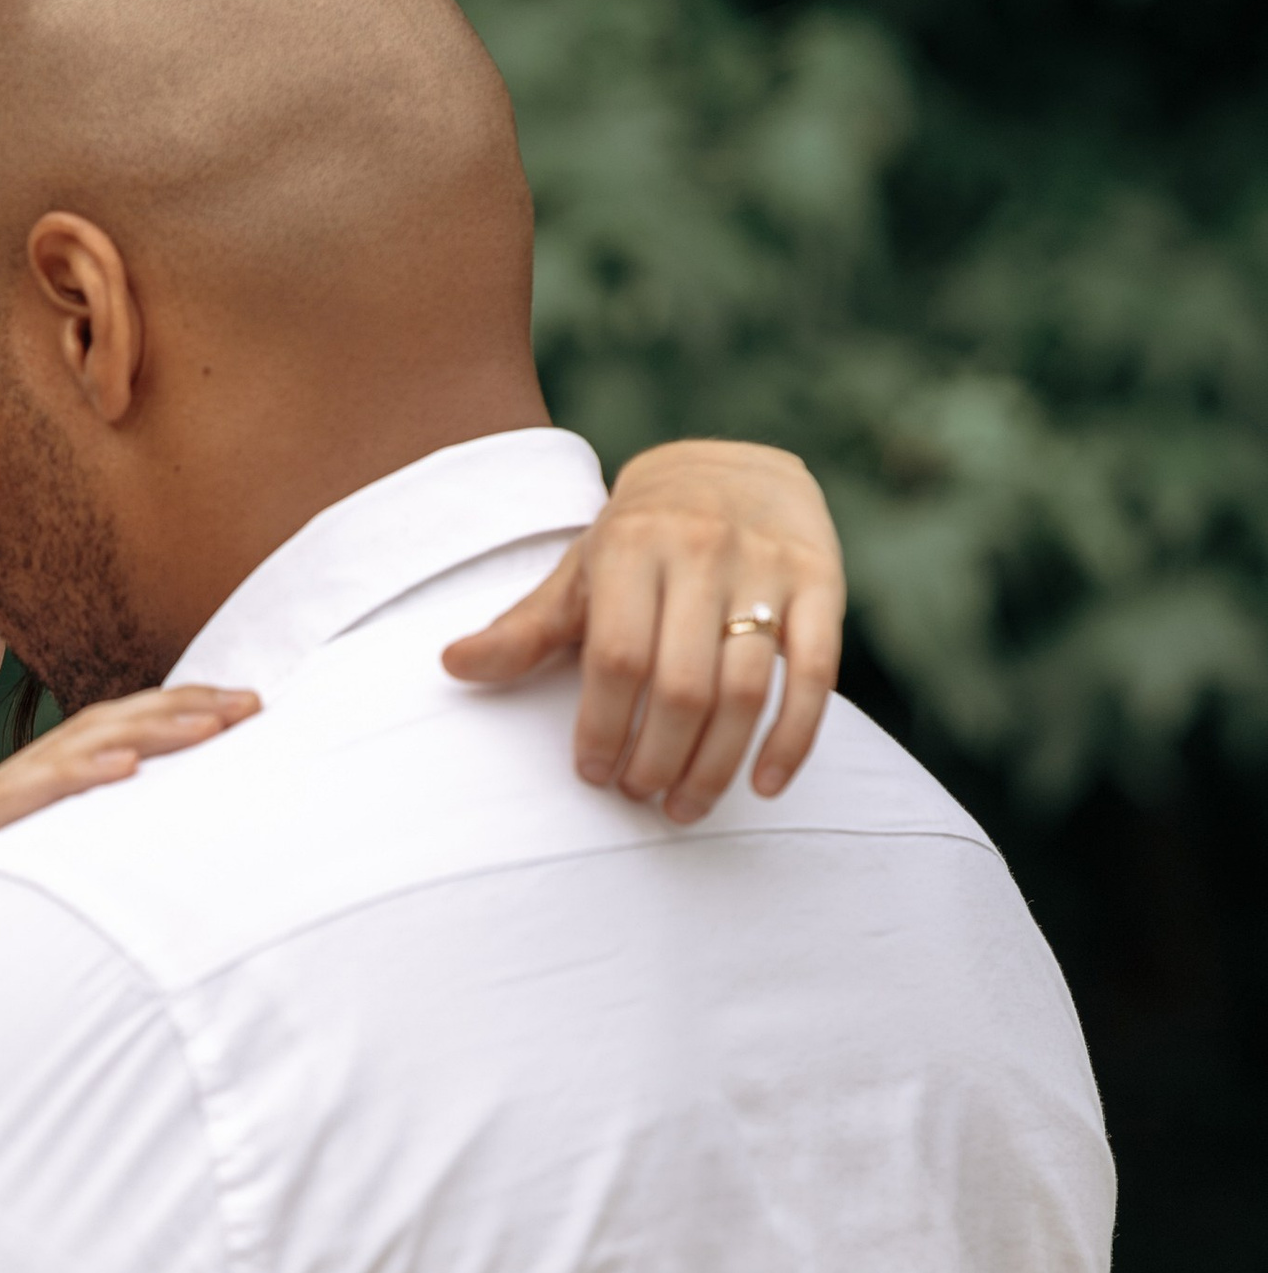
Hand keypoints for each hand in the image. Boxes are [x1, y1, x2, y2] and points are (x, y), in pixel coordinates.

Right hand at [0, 684, 257, 1071]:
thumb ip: (52, 906)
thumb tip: (128, 921)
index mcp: (11, 819)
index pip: (101, 752)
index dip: (170, 727)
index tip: (243, 717)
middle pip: (94, 738)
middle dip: (176, 712)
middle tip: (255, 699)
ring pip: (62, 760)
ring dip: (141, 733)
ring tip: (209, 721)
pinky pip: (8, 810)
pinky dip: (68, 782)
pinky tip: (122, 769)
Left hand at [441, 440, 843, 821]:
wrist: (735, 467)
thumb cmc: (641, 539)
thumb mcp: (579, 572)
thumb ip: (524, 627)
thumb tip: (450, 666)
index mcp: (628, 546)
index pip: (616, 658)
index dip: (602, 727)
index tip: (593, 773)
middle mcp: (700, 550)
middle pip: (681, 685)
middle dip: (657, 758)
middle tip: (641, 797)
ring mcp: (766, 566)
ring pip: (746, 689)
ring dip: (714, 764)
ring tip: (685, 805)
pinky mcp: (822, 582)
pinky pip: (814, 675)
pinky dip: (791, 739)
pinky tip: (762, 784)